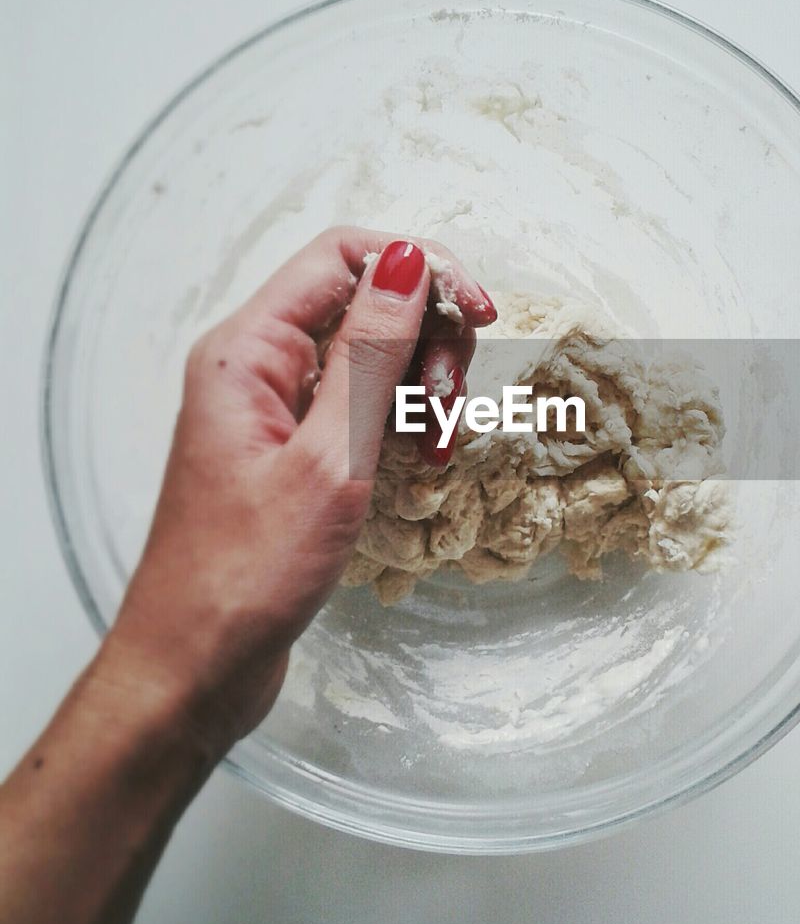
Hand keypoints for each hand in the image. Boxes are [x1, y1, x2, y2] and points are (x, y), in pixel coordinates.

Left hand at [106, 227, 493, 758]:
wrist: (194, 667)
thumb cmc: (245, 575)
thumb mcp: (328, 457)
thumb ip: (370, 352)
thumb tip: (407, 260)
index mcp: (248, 351)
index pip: (343, 256)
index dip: (420, 270)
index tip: (480, 314)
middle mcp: (258, 368)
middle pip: (363, 303)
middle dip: (426, 338)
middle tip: (451, 400)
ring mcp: (276, 411)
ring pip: (369, 358)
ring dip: (420, 386)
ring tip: (440, 441)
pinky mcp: (293, 453)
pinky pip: (359, 408)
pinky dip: (400, 424)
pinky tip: (424, 459)